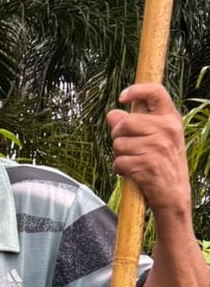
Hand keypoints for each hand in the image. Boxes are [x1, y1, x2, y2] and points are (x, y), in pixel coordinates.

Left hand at [107, 83, 192, 215]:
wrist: (173, 196)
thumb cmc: (163, 166)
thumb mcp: (156, 140)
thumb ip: (135, 125)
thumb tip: (112, 113)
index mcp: (171, 119)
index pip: (156, 93)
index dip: (136, 90)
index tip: (122, 97)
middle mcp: (167, 130)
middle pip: (125, 122)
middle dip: (118, 136)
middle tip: (128, 149)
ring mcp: (158, 147)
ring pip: (118, 143)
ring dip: (119, 155)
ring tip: (134, 162)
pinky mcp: (147, 164)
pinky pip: (118, 161)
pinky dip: (119, 169)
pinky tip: (131, 173)